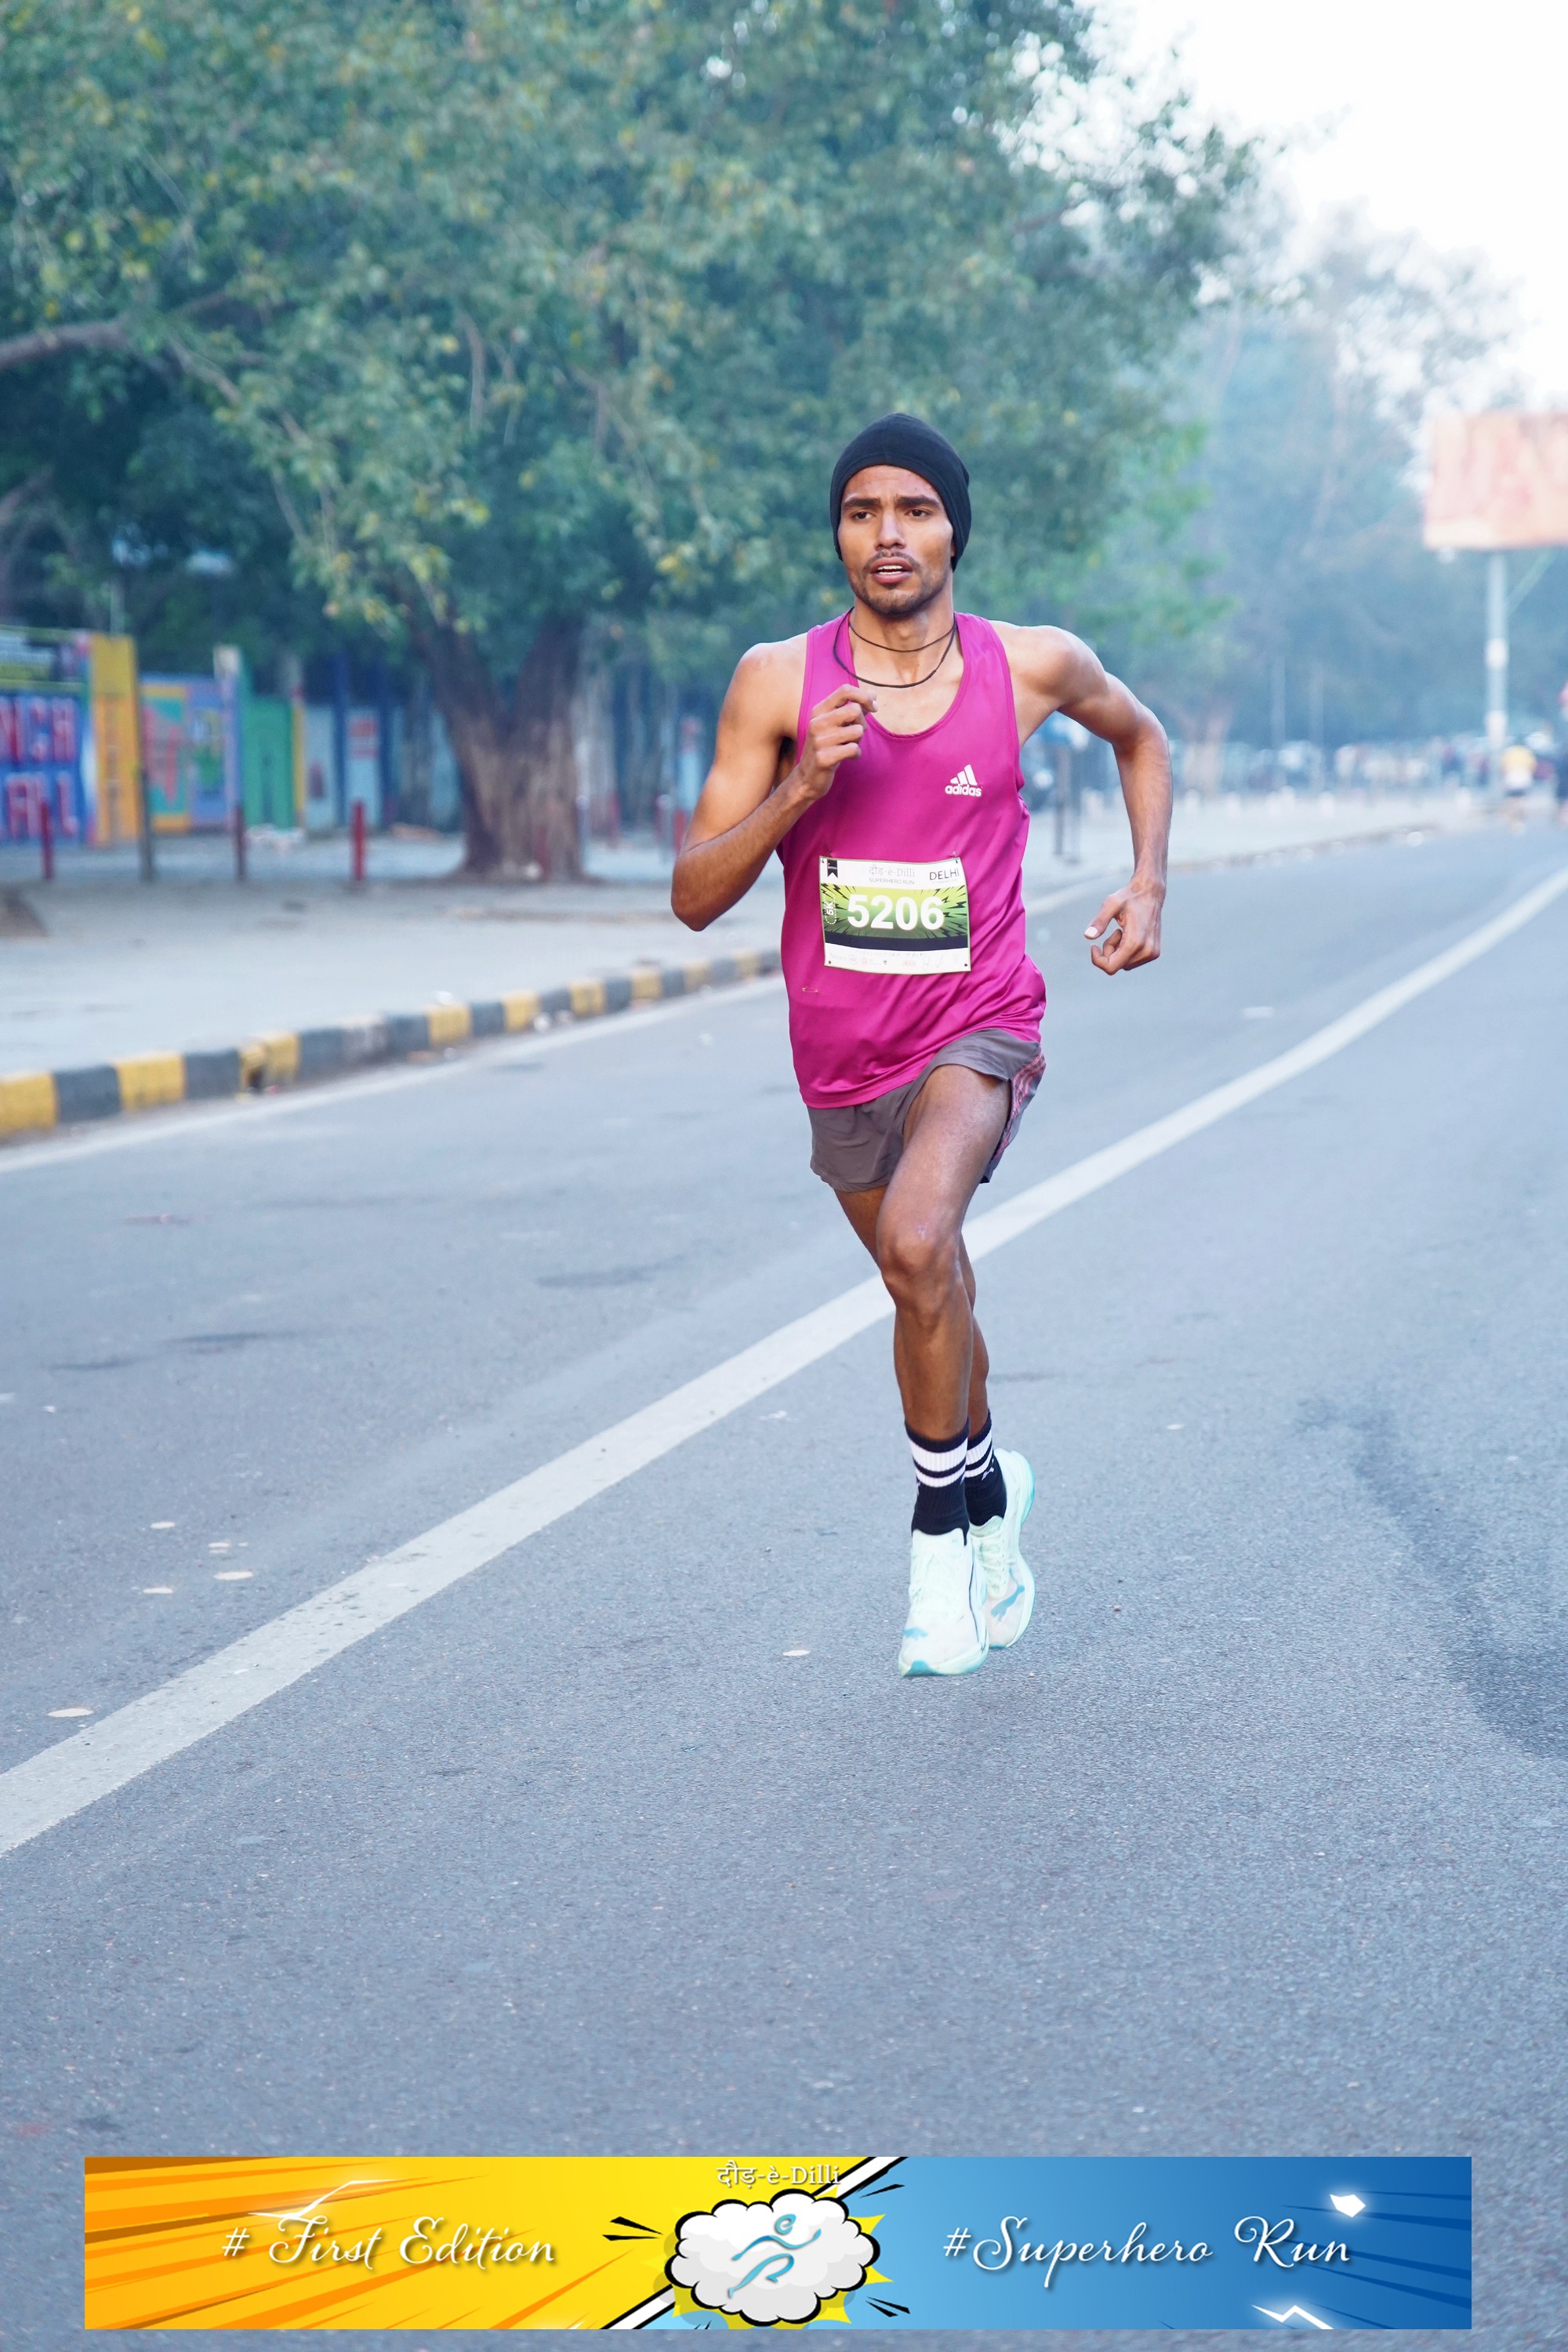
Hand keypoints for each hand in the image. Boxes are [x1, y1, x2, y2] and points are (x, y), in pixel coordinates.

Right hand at [795, 684, 875, 801]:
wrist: (807, 777)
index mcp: (819, 711)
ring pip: (857, 731)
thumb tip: (873, 695)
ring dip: (858, 740)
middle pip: (854, 710)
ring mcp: (819, 741)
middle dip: (862, 723)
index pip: (844, 690)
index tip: (873, 708)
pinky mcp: (823, 758)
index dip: (864, 696)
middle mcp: (817, 723)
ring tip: (847, 746)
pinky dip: (856, 754)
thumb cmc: (827, 747)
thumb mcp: (835, 724)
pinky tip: (848, 758)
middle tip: (855, 735)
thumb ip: (853, 709)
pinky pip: (853, 749)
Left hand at [1085, 879, 1163, 973]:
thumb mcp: (1111, 904)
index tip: (1093, 946)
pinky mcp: (1154, 953)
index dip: (1098, 960)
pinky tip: (1129, 934)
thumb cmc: (1129, 896)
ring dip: (1117, 951)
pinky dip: (1125, 951)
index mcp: (1135, 942)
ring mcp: (1152, 953)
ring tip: (1122, 931)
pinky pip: (1132, 961)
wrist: (1151, 892)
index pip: (1111, 967)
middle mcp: (1147, 951)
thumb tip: (1088, 936)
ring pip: (1124, 965)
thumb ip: (1099, 921)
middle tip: (1113, 931)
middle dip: (1109, 951)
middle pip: (1116, 965)